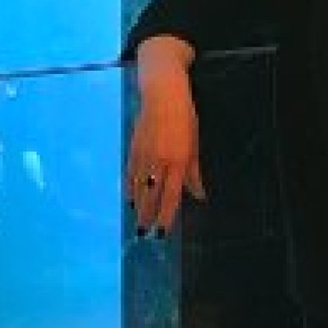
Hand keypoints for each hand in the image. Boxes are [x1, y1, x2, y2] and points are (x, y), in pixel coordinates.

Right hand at [125, 79, 207, 235]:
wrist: (162, 93)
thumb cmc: (184, 117)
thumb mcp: (194, 144)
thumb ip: (194, 173)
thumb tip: (199, 196)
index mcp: (179, 160)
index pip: (171, 195)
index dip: (166, 215)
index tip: (162, 232)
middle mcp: (160, 160)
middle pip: (152, 194)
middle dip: (148, 215)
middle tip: (144, 233)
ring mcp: (144, 154)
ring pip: (139, 186)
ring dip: (138, 205)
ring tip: (136, 220)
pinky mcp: (133, 147)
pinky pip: (130, 173)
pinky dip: (129, 187)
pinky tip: (129, 198)